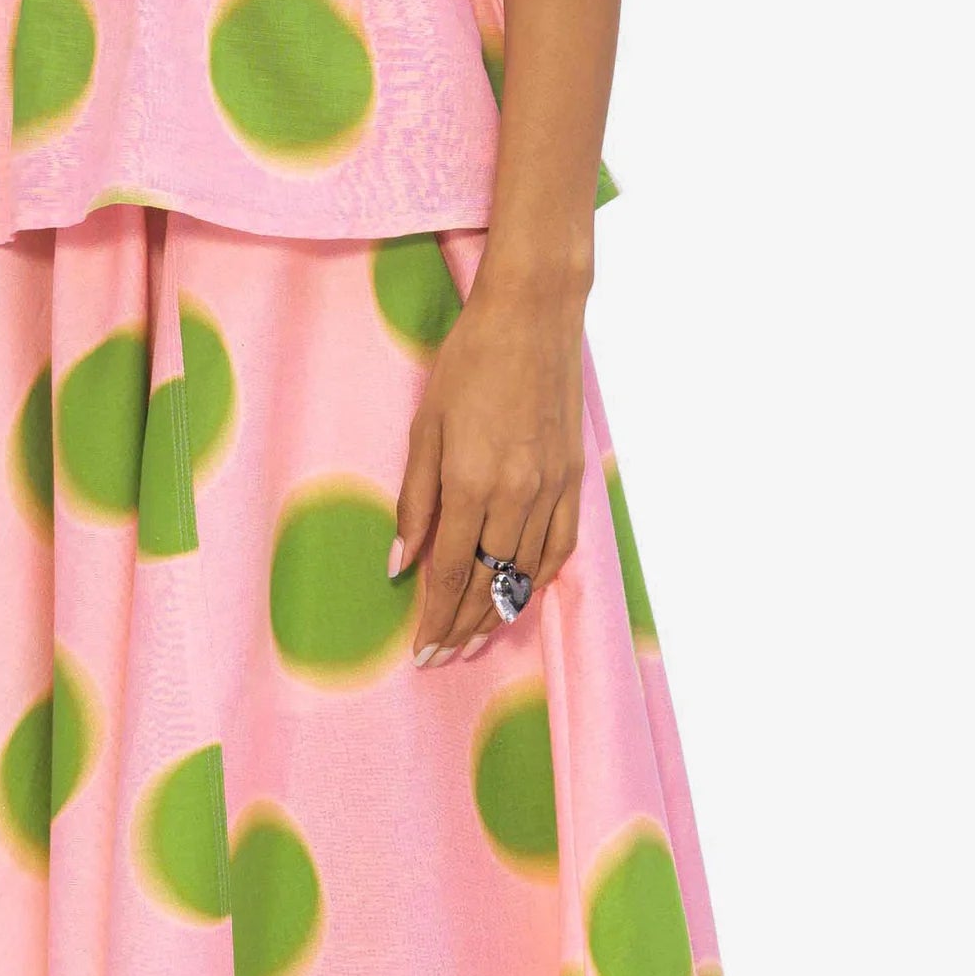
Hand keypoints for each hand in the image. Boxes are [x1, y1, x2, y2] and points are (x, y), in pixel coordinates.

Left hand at [391, 267, 586, 663]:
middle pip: (487, 583)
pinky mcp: (573, 478)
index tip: (421, 652)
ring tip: (476, 638)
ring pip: (525, 572)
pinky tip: (522, 594)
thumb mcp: (424, 426)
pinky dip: (540, 577)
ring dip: (499, 610)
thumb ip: (415, 498)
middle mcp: (516, 496)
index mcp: (471, 484)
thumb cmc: (468, 362)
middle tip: (441, 658)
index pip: (448, 572)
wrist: (533, 316)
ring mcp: (551, 489)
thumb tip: (401, 561)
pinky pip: (560, 545)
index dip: (434, 619)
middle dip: (462, 627)